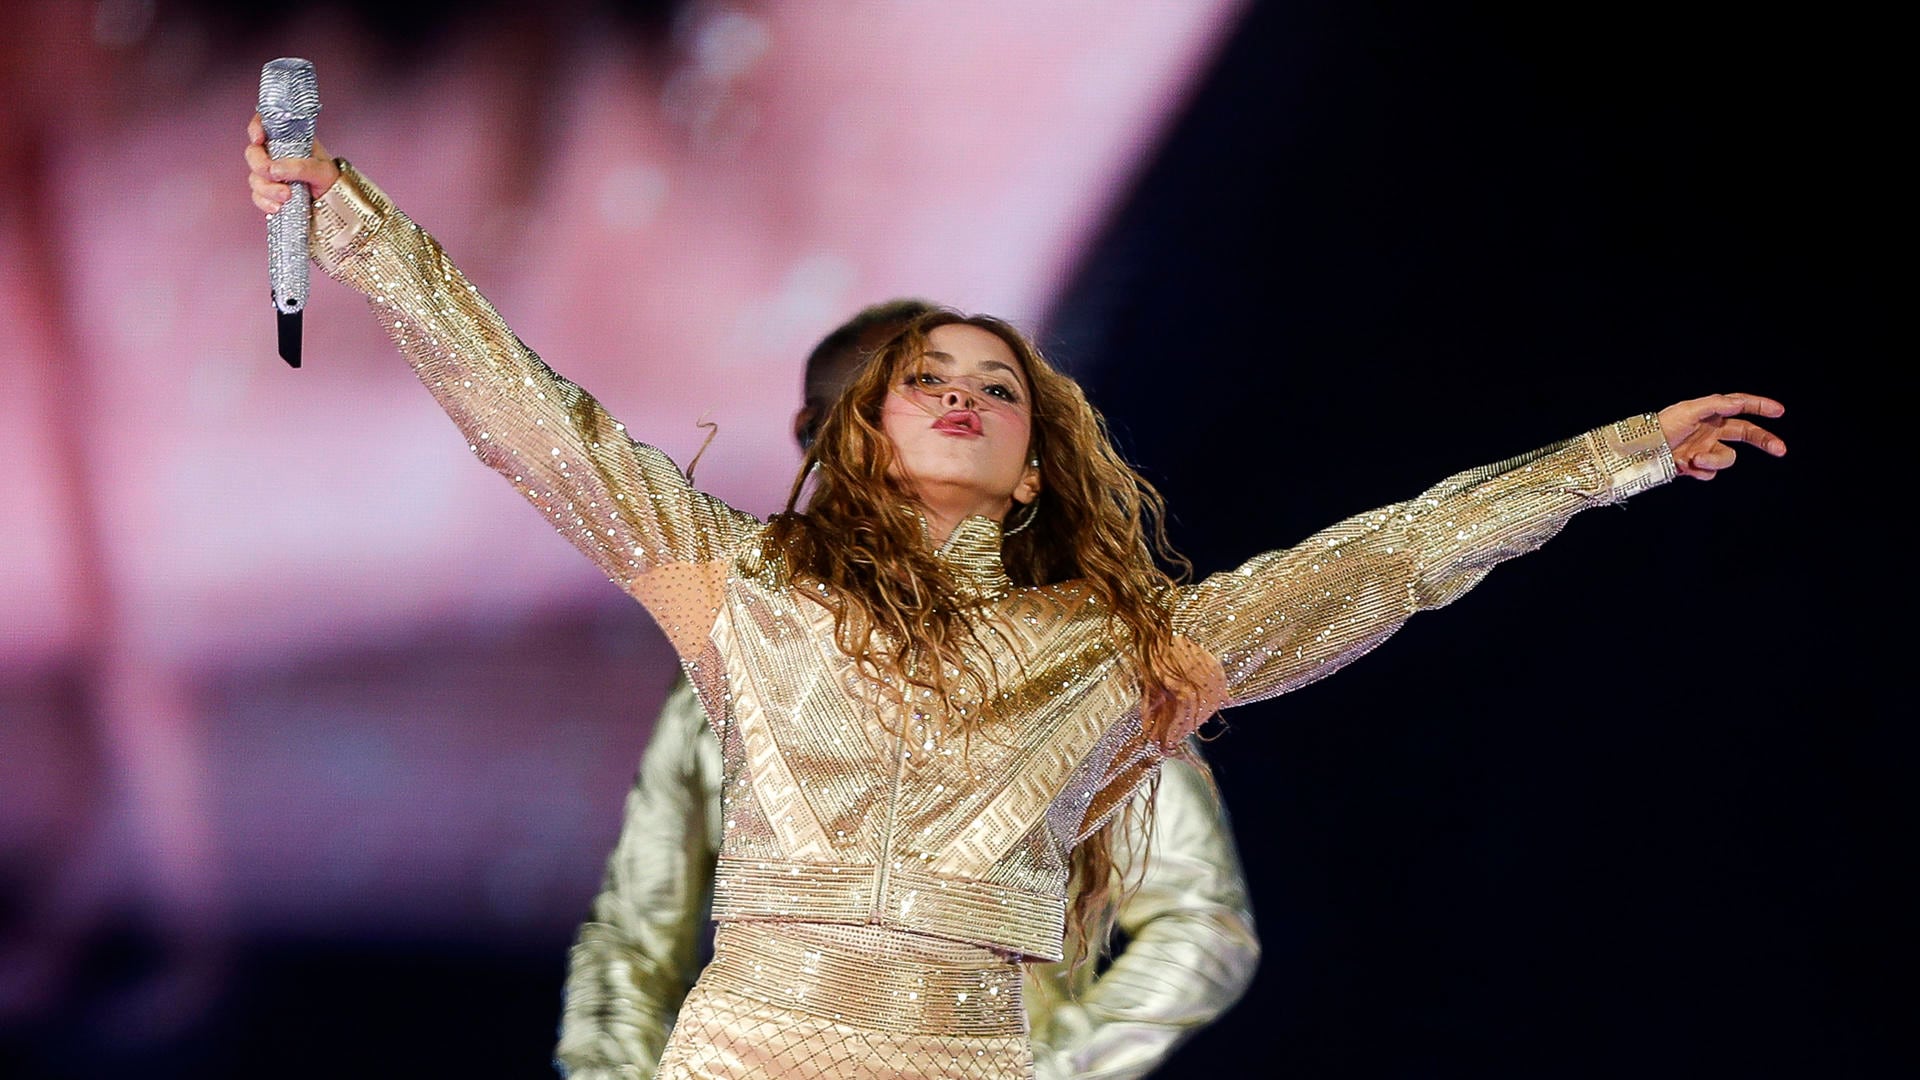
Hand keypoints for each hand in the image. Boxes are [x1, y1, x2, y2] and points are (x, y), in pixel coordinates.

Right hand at [245, 112, 338, 214]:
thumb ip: (300, 167)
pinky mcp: (269, 192)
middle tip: (275, 175)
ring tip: (287, 196)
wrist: (333, 201)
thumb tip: (275, 169)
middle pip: (253, 153)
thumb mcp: (321, 169)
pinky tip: (278, 207)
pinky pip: (257, 195)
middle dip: (260, 166)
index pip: (264, 125)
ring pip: (254, 177)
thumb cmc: (329, 178)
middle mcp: (276, 155)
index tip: (258, 139)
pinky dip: (265, 202)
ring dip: (267, 189)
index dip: (255, 128)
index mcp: (288, 140)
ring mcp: (270, 174)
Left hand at [1656, 393, 1786, 480]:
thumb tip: (1739, 403)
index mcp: (1710, 412)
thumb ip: (1715, 405)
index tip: (1779, 411)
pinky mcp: (1696, 466)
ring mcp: (1705, 448)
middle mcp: (1711, 430)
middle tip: (1780, 450)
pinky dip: (1701, 471)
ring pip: (1727, 458)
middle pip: (1746, 433)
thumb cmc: (1661, 426)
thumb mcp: (1687, 411)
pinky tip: (1684, 466)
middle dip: (1764, 441)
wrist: (1639, 452)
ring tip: (1694, 459)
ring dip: (1715, 460)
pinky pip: (1710, 473)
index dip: (1760, 407)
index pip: (1741, 406)